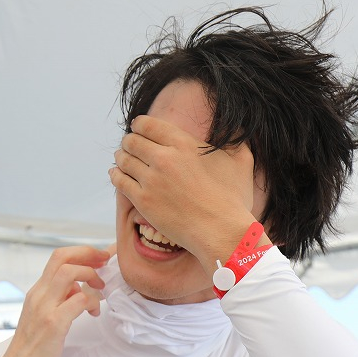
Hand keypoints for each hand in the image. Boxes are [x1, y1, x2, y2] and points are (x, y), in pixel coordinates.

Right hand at [0, 246, 107, 356]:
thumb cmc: (33, 348)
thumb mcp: (44, 316)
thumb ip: (59, 299)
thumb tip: (79, 288)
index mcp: (37, 291)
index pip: (58, 257)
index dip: (82, 252)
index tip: (100, 258)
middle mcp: (39, 294)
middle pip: (63, 257)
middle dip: (89, 254)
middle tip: (105, 263)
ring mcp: (45, 308)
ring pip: (69, 273)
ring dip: (91, 276)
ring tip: (101, 290)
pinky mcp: (53, 323)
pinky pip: (78, 300)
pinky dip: (92, 302)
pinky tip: (94, 313)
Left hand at [108, 115, 262, 264]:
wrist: (221, 232)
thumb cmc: (232, 199)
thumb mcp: (241, 162)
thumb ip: (236, 141)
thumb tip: (238, 128)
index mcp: (183, 143)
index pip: (148, 124)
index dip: (139, 125)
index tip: (137, 127)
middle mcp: (164, 158)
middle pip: (132, 141)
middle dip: (129, 141)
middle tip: (128, 145)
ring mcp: (151, 180)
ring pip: (124, 160)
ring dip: (121, 157)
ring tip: (121, 159)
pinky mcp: (143, 201)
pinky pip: (120, 181)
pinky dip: (116, 175)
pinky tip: (116, 174)